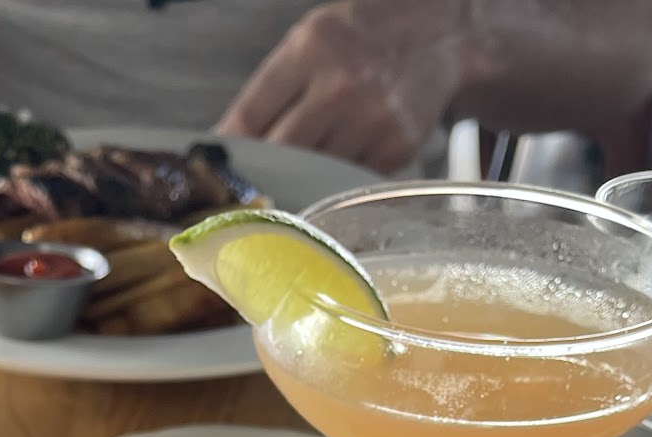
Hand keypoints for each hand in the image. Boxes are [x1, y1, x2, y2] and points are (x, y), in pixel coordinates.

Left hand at [218, 2, 464, 173]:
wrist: (438, 34)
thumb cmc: (362, 39)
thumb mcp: (308, 44)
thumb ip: (269, 92)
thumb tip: (226, 146)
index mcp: (311, 49)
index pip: (251, 115)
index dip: (228, 152)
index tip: (213, 173)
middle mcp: (342, 85)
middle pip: (281, 154)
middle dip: (263, 175)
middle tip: (252, 189)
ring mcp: (372, 120)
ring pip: (313, 176)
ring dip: (300, 182)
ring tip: (304, 170)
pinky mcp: (396, 148)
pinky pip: (348, 181)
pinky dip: (338, 180)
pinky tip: (343, 158)